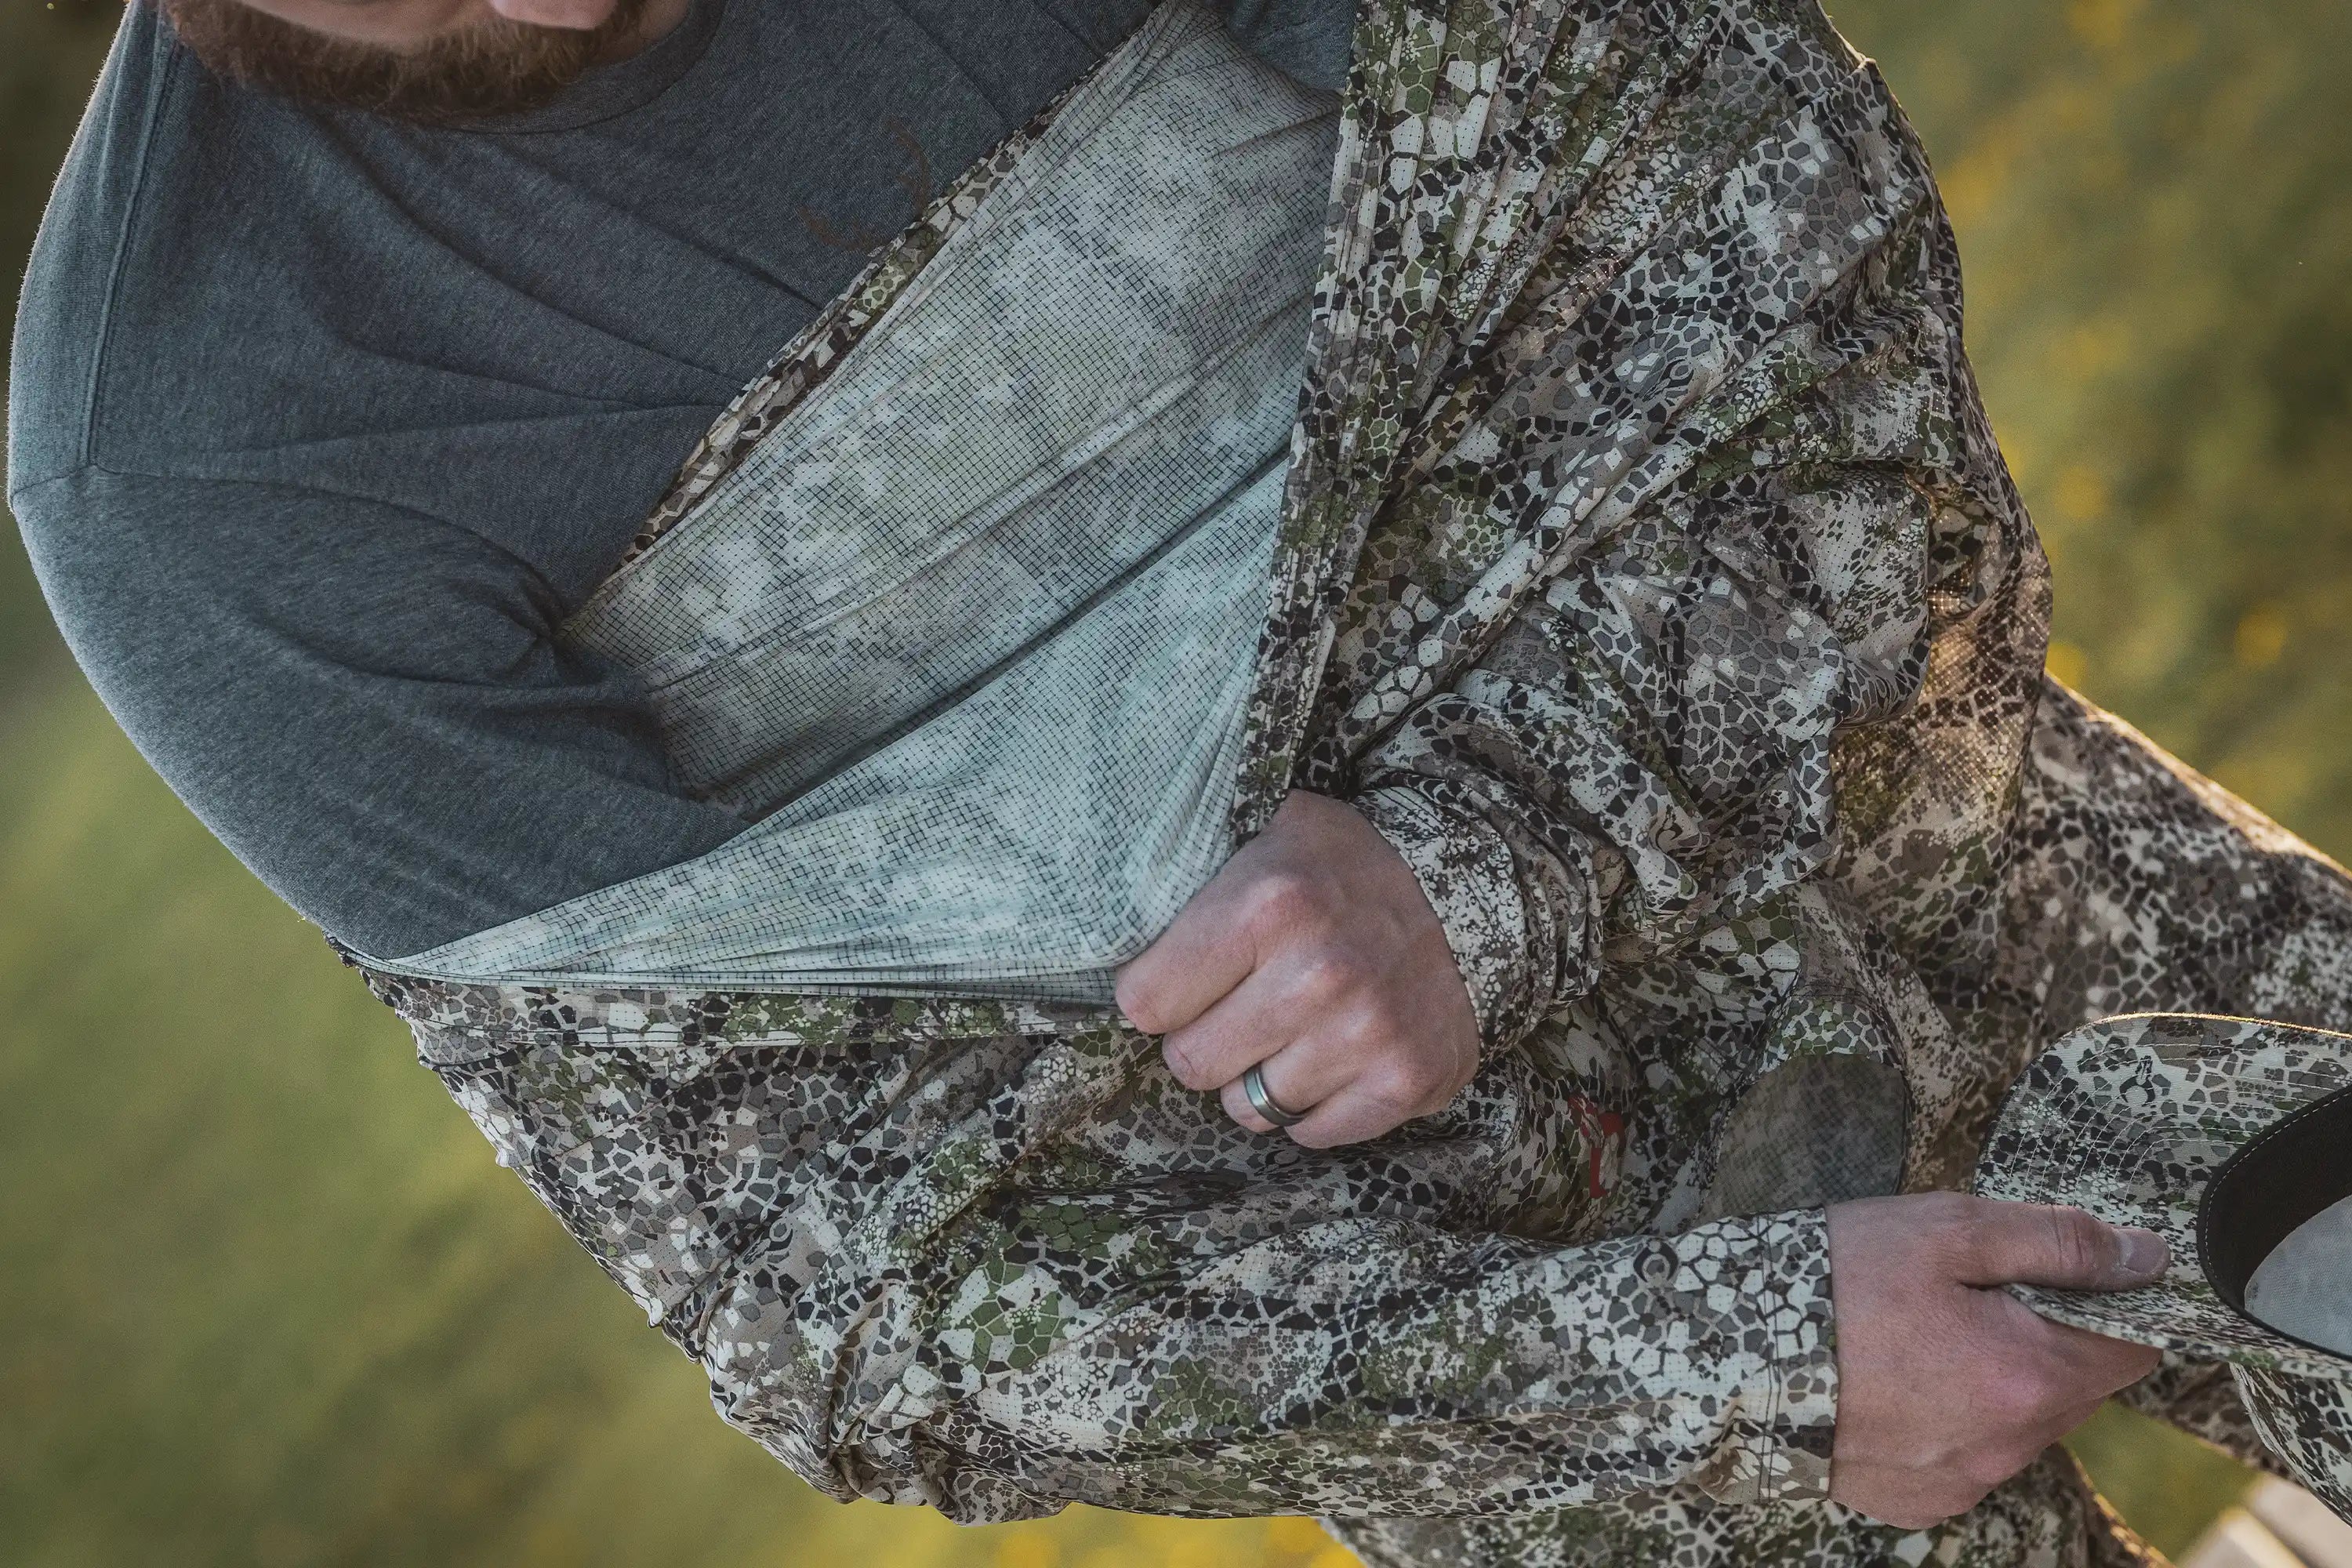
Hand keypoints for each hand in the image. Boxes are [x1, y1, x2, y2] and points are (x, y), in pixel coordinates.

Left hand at [1114, 790, 1480, 1146]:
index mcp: (1269, 904)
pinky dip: (1314, 1104)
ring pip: (1248, 1108)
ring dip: (1260, 1075)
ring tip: (1292, 1026)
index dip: (1158, 995)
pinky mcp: (1405, 1081)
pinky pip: (1311, 1133)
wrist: (1473, 888)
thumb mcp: (1267, 833)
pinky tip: (1332, 1054)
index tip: (1182, 982)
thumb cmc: (1346, 865)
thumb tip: (1100, 925)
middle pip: (1190, 1064)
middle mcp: (1318, 974)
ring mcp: (1366, 1035)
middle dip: (1204, 1040)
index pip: (1144, 1002)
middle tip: (1239, 1006)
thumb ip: (1191, 880)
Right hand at [1825, 1193, 2168, 1528]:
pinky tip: (1893, 1387)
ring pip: (2019, 1426)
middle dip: (2041, 1341)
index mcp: (2030, 1374)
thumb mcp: (1946, 1230)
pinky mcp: (1919, 1502)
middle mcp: (2011, 1445)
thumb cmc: (1837, 1280)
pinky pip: (1965, 1459)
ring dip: (1994, 1384)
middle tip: (1963, 1298)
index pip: (2132, 1346)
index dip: (2105, 1303)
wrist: (1731, 1355)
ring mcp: (1964, 1481)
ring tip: (1917, 1342)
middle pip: (2073, 1387)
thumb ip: (2055, 1241)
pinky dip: (1947, 1423)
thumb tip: (2147, 1256)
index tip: (2051, 1275)